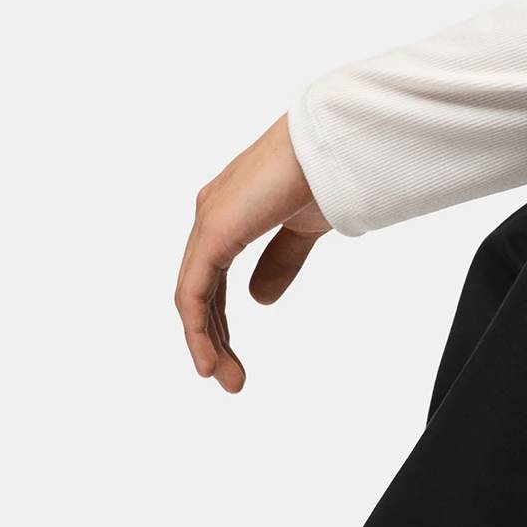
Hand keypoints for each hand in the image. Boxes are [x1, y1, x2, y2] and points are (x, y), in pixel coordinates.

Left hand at [175, 115, 329, 392]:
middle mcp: (211, 215)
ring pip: (192, 297)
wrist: (335, 147)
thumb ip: (279, 262)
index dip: (218, 322)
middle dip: (212, 339)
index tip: (231, 359)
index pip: (212, 279)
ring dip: (205, 343)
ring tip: (223, 379)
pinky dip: (198, 329)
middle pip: (199, 292)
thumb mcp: (302, 231)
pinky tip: (208, 359)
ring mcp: (209, 221)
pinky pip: (193, 292)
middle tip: (229, 379)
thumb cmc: (326, 174)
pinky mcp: (214, 232)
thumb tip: (257, 301)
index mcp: (229, 213)